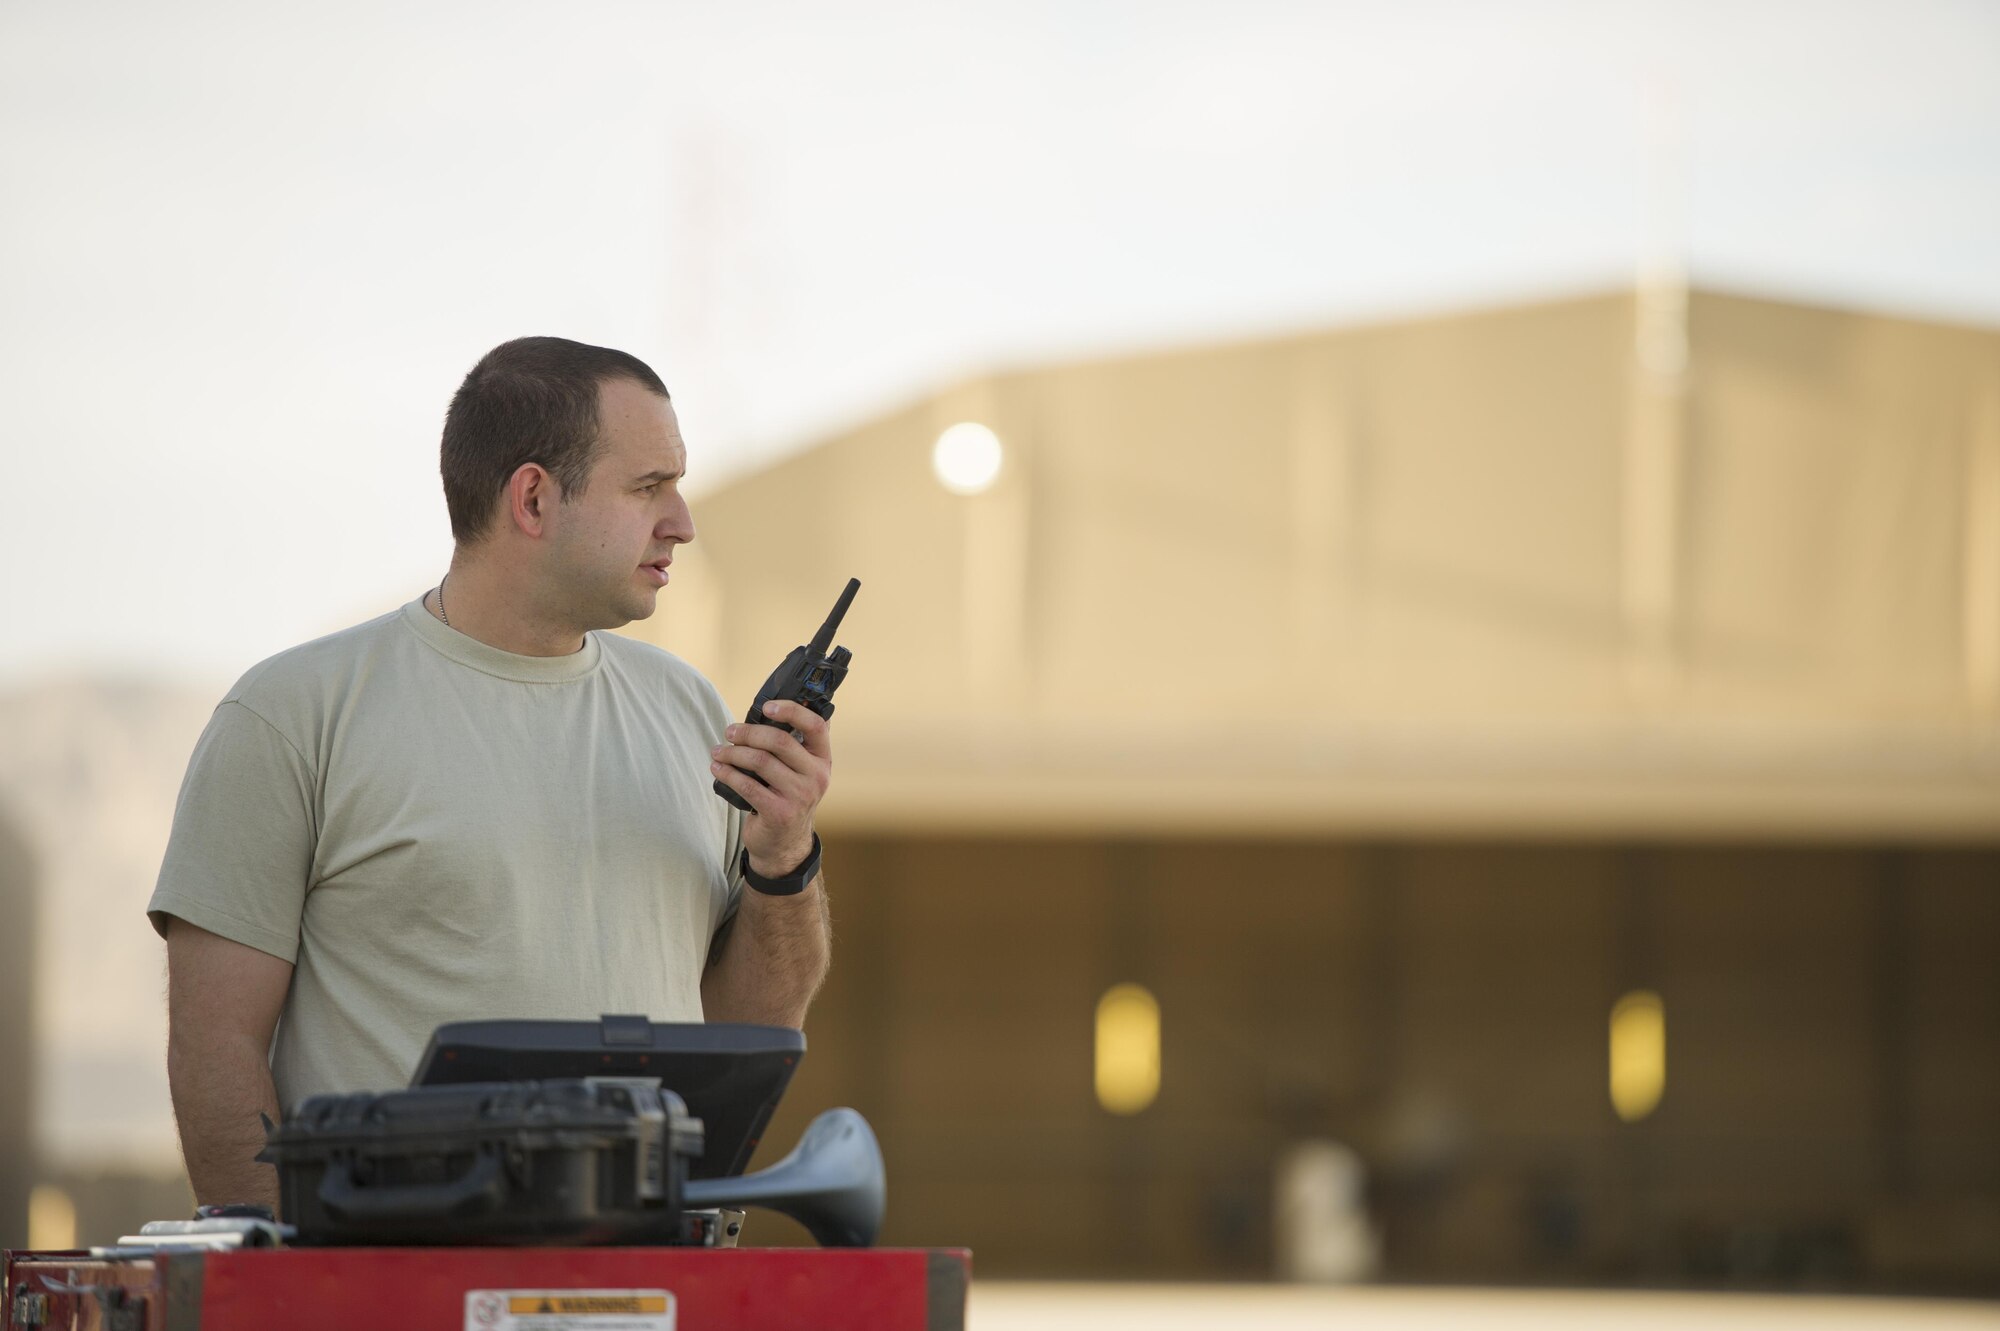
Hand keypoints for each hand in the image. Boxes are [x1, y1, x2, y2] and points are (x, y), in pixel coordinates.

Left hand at [711, 699, 831, 876]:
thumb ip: (796, 743)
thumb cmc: (787, 798)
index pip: (815, 725)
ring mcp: (799, 796)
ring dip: (732, 753)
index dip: (791, 711)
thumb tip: (775, 708)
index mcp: (823, 760)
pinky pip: (747, 785)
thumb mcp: (801, 772)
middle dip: (748, 733)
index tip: (766, 707)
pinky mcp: (779, 813)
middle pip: (779, 741)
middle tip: (729, 732)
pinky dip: (727, 773)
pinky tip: (717, 768)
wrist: (785, 843)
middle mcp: (816, 777)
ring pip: (759, 761)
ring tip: (718, 751)